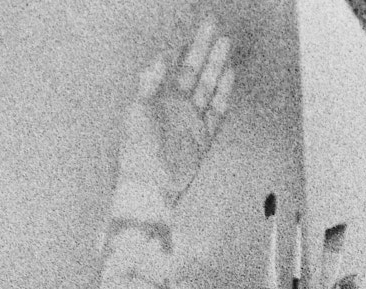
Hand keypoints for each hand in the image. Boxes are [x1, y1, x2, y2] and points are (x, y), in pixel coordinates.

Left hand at [118, 14, 236, 209]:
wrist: (150, 184)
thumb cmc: (137, 151)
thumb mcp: (137, 111)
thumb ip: (150, 83)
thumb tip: (160, 58)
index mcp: (159, 98)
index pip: (175, 67)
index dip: (184, 48)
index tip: (192, 29)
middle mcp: (177, 106)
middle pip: (195, 71)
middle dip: (204, 48)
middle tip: (212, 26)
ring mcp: (192, 120)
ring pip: (208, 86)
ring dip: (216, 65)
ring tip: (225, 44)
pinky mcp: (203, 136)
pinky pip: (217, 110)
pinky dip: (223, 93)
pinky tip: (228, 75)